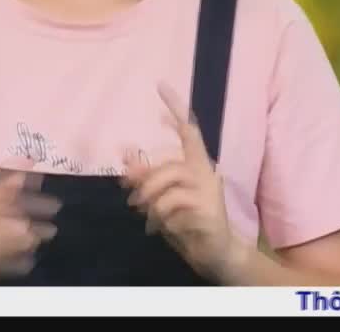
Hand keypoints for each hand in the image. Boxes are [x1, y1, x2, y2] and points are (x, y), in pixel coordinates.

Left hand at [122, 83, 249, 282]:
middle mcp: (206, 171)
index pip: (188, 129)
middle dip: (145, 182)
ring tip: (148, 217)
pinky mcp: (209, 209)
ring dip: (151, 202)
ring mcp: (210, 190)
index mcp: (196, 164)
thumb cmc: (186, 222)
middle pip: (168, 164)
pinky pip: (173, 206)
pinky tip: (165, 228)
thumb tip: (124, 155)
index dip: (175, 107)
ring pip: (169, 183)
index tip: (160, 85)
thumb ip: (146, 177)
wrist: (214, 253)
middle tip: (132, 202)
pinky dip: (162, 218)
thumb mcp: (161, 198)